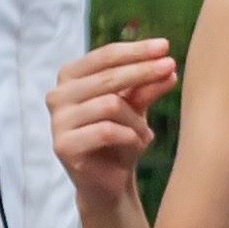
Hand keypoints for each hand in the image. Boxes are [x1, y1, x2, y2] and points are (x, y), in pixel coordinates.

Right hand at [50, 38, 179, 204]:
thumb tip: (170, 68)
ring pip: (109, 105)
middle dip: (143, 71)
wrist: (111, 181)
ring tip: (145, 134)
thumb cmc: (122, 137)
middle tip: (171, 68)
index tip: (166, 46)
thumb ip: (147, 87)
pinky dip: (130, 136)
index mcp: (70, 78)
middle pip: (107, 77)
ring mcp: (57, 121)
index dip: (135, 50)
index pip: (104, 57)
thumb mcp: (138, 107)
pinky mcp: (63, 145)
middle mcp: (58, 95)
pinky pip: (107, 131)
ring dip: (137, 120)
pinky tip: (136, 144)